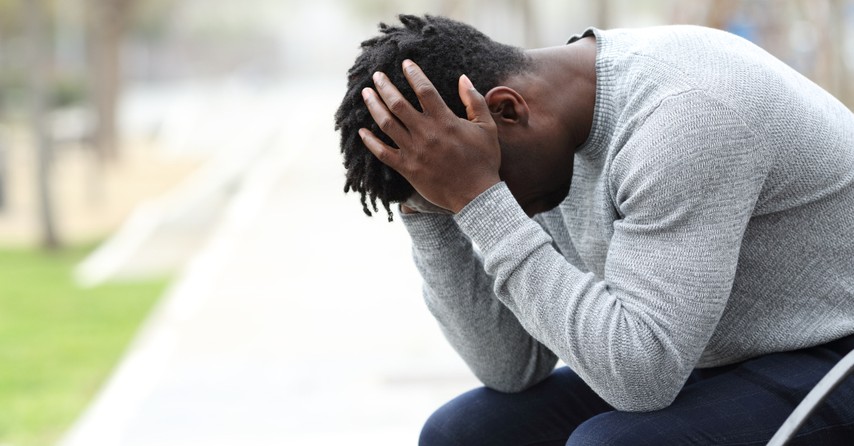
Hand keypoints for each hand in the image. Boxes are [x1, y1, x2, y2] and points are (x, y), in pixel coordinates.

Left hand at [359, 60, 500, 212]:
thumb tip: (463, 79)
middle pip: (398, 103)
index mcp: (444, 120)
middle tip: (376, 75)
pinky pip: (383, 153)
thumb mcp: (487, 127)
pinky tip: (362, 131)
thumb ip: (474, 101)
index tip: (405, 63)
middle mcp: (425, 133)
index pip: (424, 90)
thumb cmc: (484, 161)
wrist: (476, 196)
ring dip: (374, 106)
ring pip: (386, 124)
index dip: (413, 74)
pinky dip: (370, 142)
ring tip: (366, 94)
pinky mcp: (407, 168)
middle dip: (385, 86)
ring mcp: (414, 151)